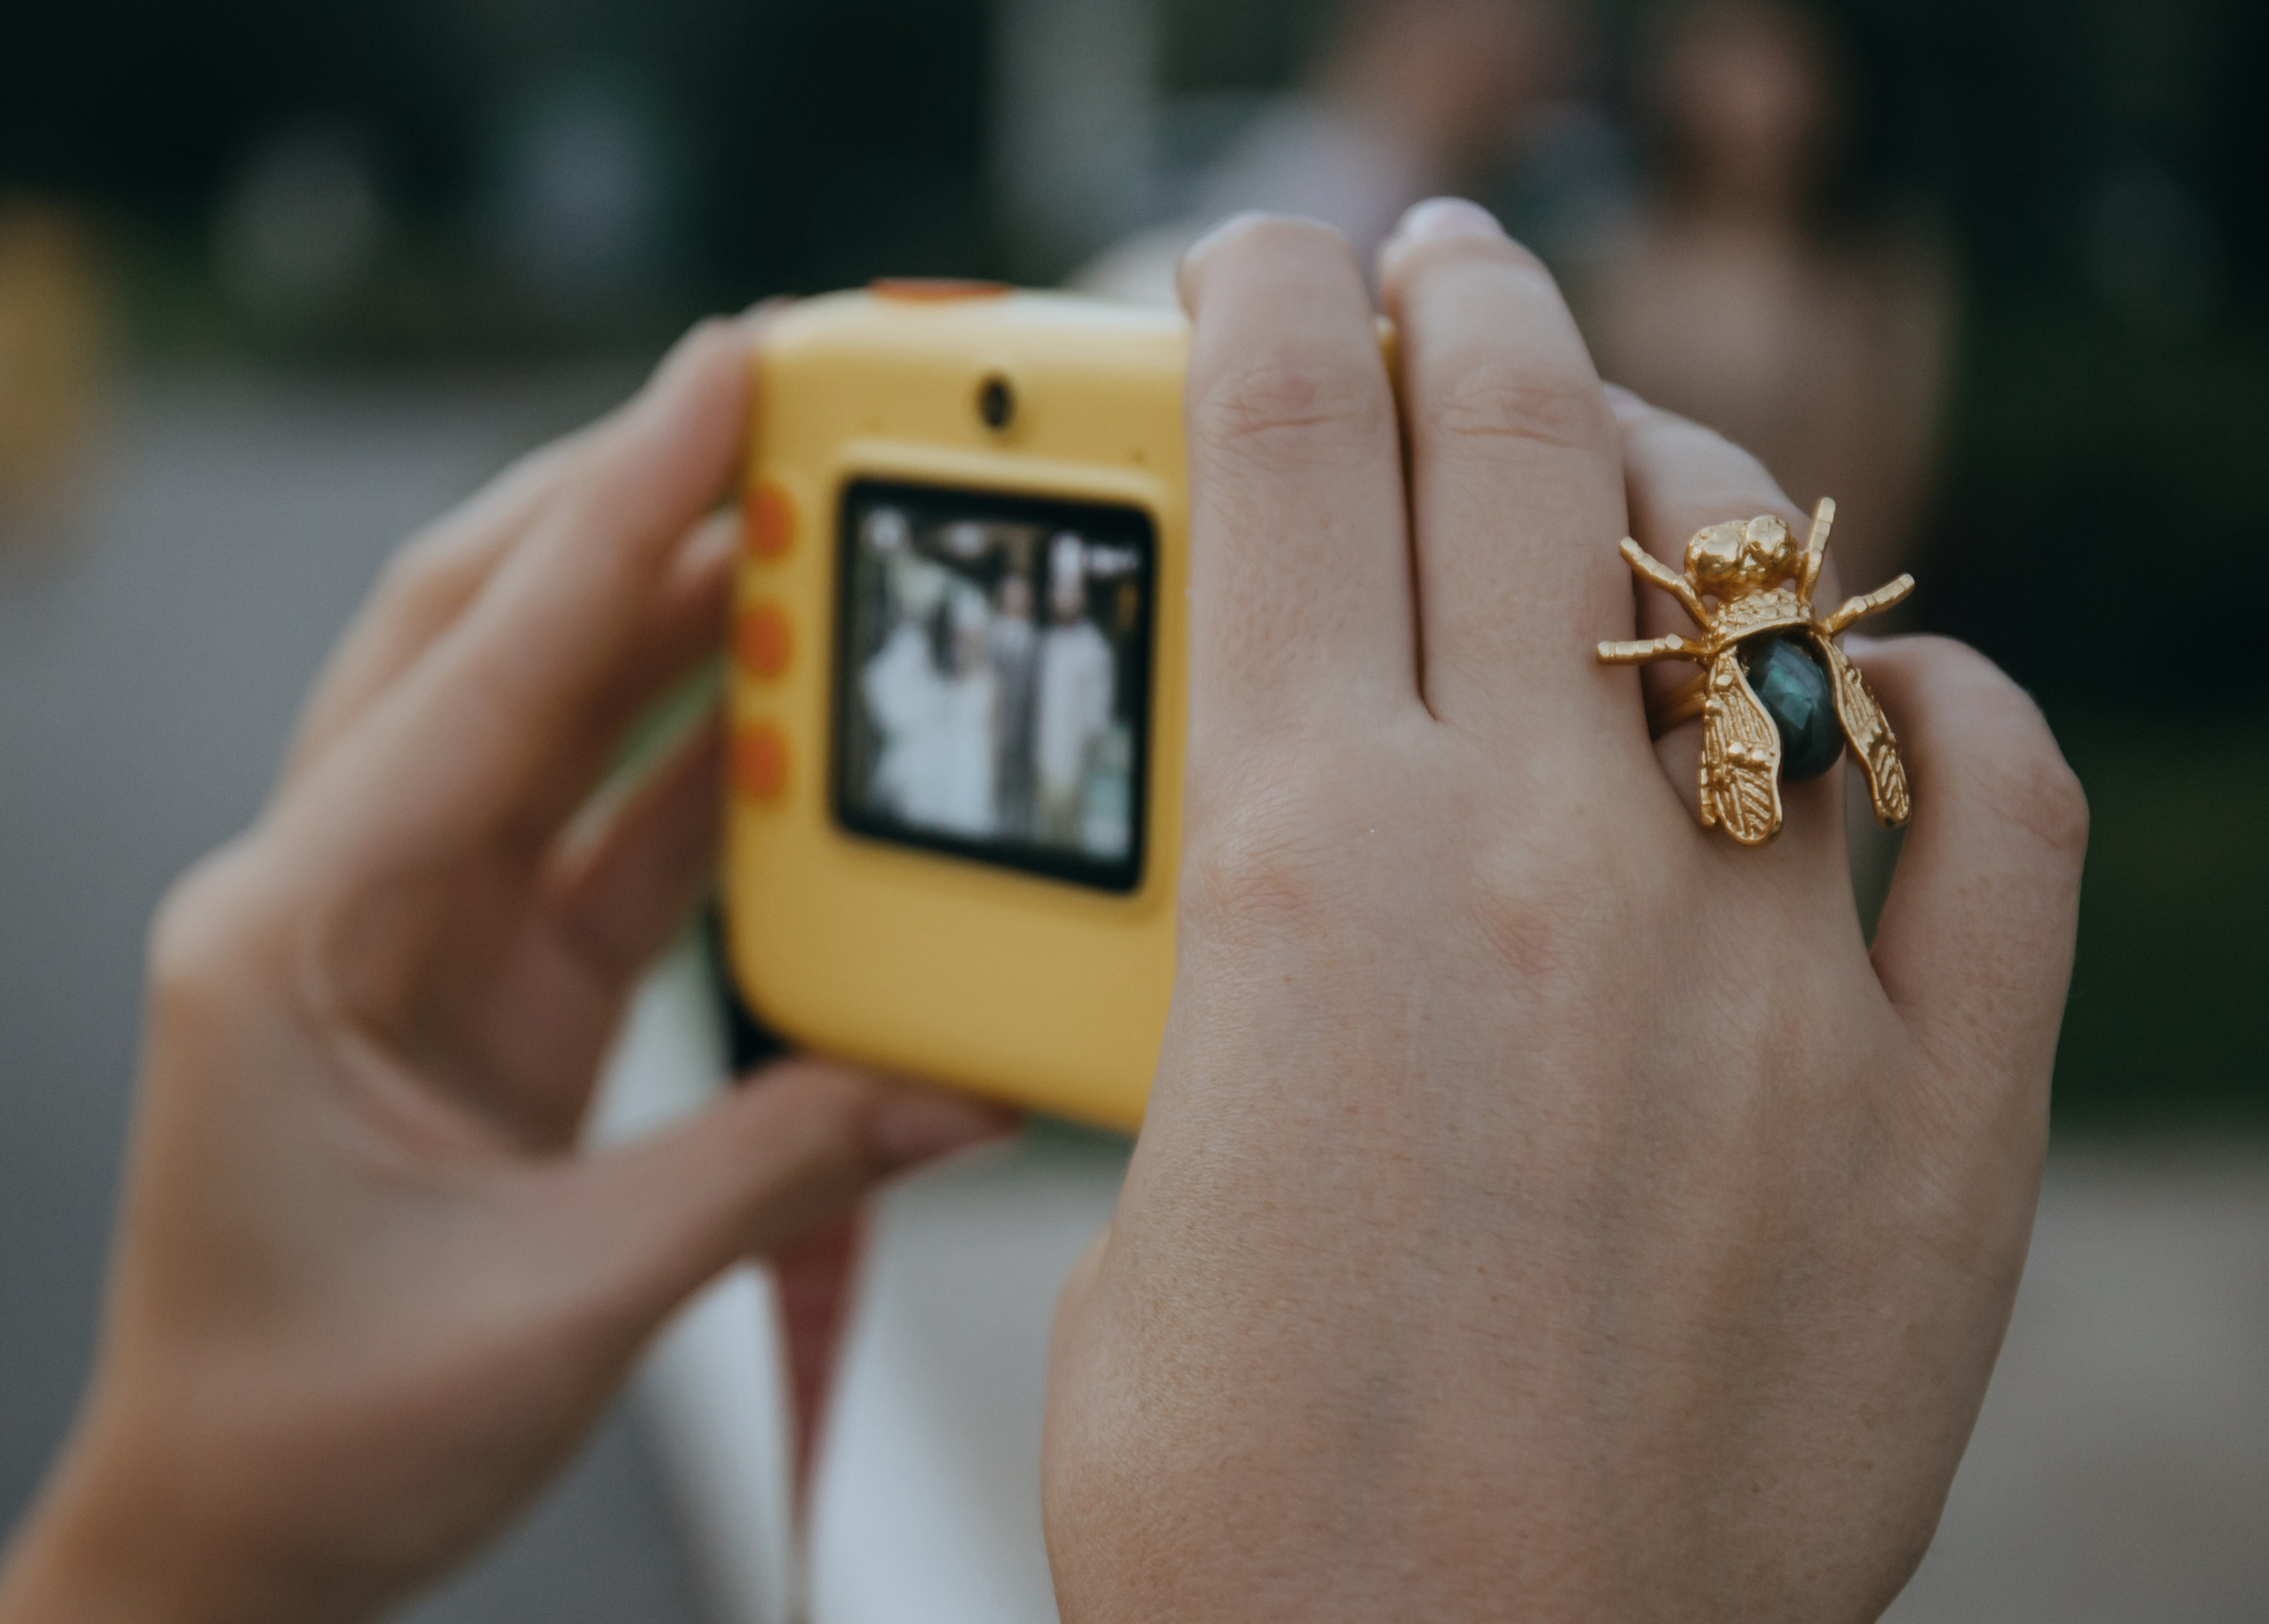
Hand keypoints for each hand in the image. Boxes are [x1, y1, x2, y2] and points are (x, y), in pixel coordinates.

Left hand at [0, 318, 1011, 1623]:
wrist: (231, 1532)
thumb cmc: (317, 1430)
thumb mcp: (558, 1306)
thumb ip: (773, 1172)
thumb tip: (958, 1088)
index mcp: (291, 936)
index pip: (476, 674)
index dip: (611, 512)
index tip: (719, 373)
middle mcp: (329, 898)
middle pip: (483, 636)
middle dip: (626, 506)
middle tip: (777, 407)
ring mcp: (402, 933)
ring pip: (543, 717)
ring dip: (669, 619)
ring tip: (807, 528)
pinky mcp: (474, 984)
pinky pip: (596, 830)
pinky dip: (695, 766)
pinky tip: (791, 716)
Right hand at [1042, 204, 2083, 1620]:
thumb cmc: (1245, 1503)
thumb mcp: (1146, 1170)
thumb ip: (1228, 974)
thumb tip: (1297, 876)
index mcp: (1298, 877)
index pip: (1278, 459)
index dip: (1259, 303)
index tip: (1258, 256)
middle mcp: (1541, 872)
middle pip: (1518, 446)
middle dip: (1468, 306)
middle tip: (1446, 274)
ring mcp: (1770, 973)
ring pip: (1757, 578)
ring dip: (1676, 469)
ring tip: (1628, 458)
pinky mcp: (1940, 1107)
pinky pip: (2006, 797)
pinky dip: (1950, 707)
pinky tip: (1889, 702)